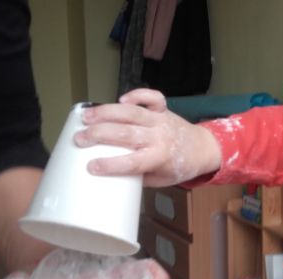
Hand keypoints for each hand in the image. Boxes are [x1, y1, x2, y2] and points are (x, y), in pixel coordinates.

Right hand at [74, 88, 221, 186]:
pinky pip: (152, 97)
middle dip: (100, 135)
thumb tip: (111, 173)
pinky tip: (120, 98)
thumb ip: (138, 175)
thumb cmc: (178, 166)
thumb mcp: (160, 180)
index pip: (132, 162)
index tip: (91, 166)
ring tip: (86, 116)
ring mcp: (161, 120)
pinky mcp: (163, 109)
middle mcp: (159, 137)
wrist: (203, 148)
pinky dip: (138, 94)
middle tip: (79, 138)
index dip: (111, 165)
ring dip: (107, 112)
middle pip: (126, 134)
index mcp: (160, 159)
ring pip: (132, 113)